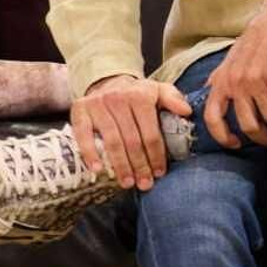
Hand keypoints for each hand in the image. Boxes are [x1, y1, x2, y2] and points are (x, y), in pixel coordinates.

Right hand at [70, 75, 191, 190]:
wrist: (107, 82)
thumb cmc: (136, 94)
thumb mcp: (158, 91)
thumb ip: (173, 99)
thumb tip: (186, 111)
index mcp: (140, 95)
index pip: (150, 133)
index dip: (156, 155)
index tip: (159, 172)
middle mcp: (118, 98)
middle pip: (132, 140)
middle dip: (140, 166)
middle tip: (144, 184)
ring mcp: (97, 104)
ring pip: (112, 142)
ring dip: (120, 166)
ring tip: (127, 183)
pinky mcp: (79, 110)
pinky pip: (83, 135)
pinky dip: (90, 153)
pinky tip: (98, 169)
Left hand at [203, 0, 266, 148]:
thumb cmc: (259, 36)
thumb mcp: (232, 57)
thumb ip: (221, 77)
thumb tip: (209, 93)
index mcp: (223, 79)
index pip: (212, 117)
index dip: (223, 137)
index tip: (237, 145)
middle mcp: (236, 81)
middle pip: (249, 126)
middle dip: (266, 138)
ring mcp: (256, 79)